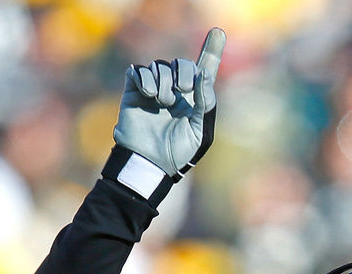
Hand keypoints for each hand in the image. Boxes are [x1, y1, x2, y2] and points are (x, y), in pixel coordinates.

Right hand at [113, 27, 225, 176]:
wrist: (149, 162)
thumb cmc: (177, 153)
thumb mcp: (199, 132)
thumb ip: (205, 104)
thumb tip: (202, 75)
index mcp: (193, 100)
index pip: (202, 70)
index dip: (211, 51)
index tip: (218, 32)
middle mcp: (174, 92)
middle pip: (180, 63)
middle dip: (183, 72)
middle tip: (181, 91)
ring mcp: (153, 91)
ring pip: (160, 66)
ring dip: (164, 81)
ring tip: (162, 102)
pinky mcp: (134, 92)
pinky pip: (139, 71)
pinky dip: (145, 78)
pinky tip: (149, 95)